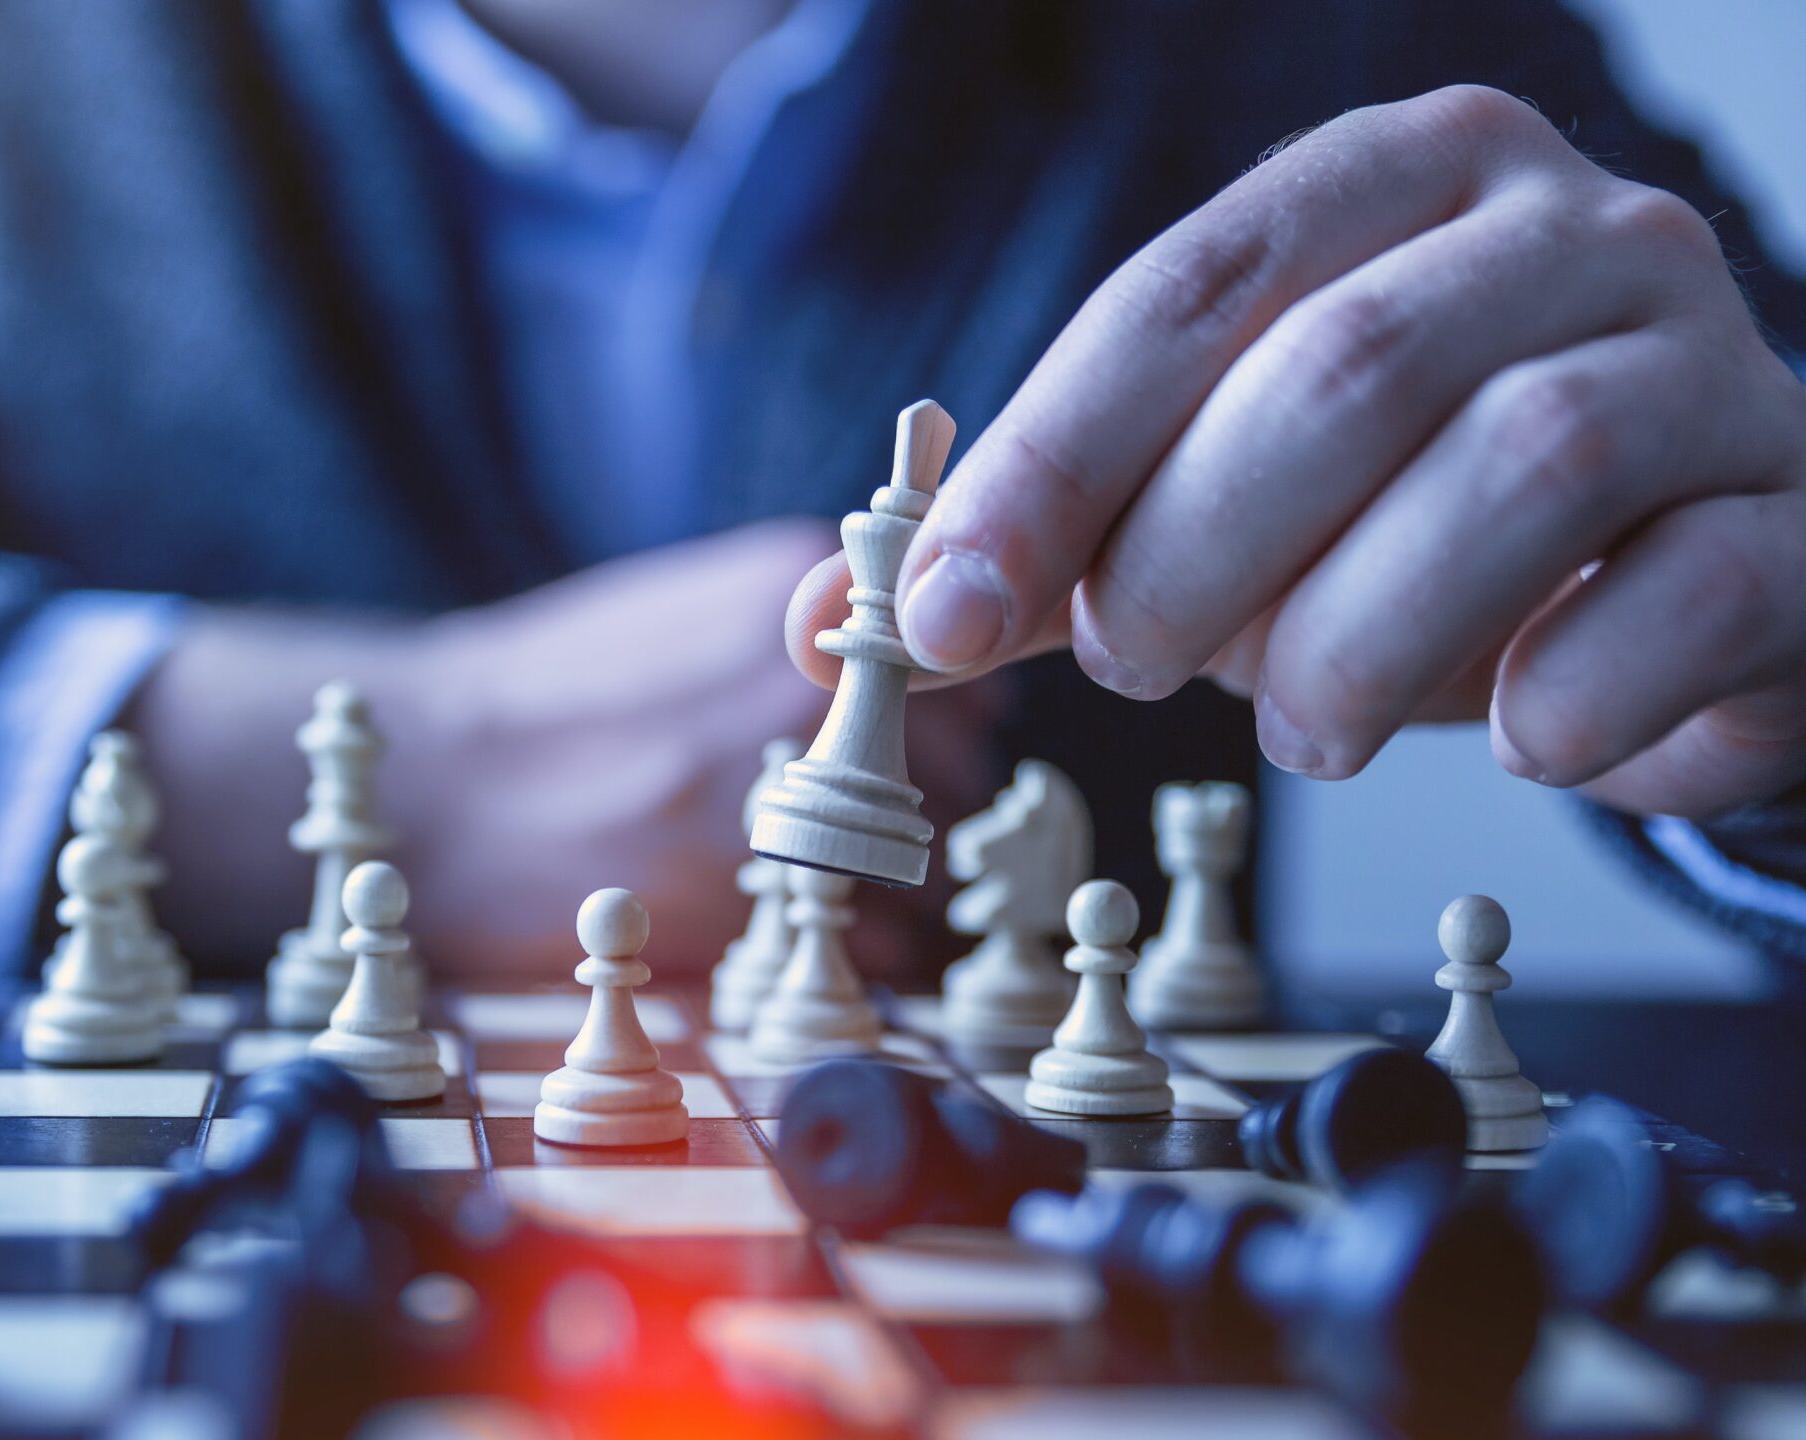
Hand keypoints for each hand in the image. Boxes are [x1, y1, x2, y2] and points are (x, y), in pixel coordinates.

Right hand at [134, 520, 1003, 976]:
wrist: (428, 780)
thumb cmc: (547, 701)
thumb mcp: (679, 611)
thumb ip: (799, 634)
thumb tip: (909, 675)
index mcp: (791, 595)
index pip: (962, 671)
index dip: (938, 727)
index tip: (900, 756)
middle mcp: (802, 686)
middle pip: (957, 772)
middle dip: (916, 814)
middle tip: (841, 837)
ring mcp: (778, 792)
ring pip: (924, 867)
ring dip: (892, 893)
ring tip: (808, 891)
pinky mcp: (744, 900)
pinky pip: (875, 946)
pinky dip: (855, 957)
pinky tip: (782, 934)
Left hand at [791, 85, 1805, 816]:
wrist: (1685, 579)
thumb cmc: (1417, 528)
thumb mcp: (1218, 509)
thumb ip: (1043, 549)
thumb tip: (832, 621)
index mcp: (1399, 183)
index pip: (1188, 291)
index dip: (1049, 458)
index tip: (943, 614)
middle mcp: (1569, 235)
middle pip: (1346, 369)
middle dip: (1194, 552)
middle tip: (1139, 668)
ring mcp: (1711, 362)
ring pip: (1524, 465)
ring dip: (1360, 639)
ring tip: (1297, 728)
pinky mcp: (1797, 518)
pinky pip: (1686, 596)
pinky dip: (1566, 698)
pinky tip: (1512, 737)